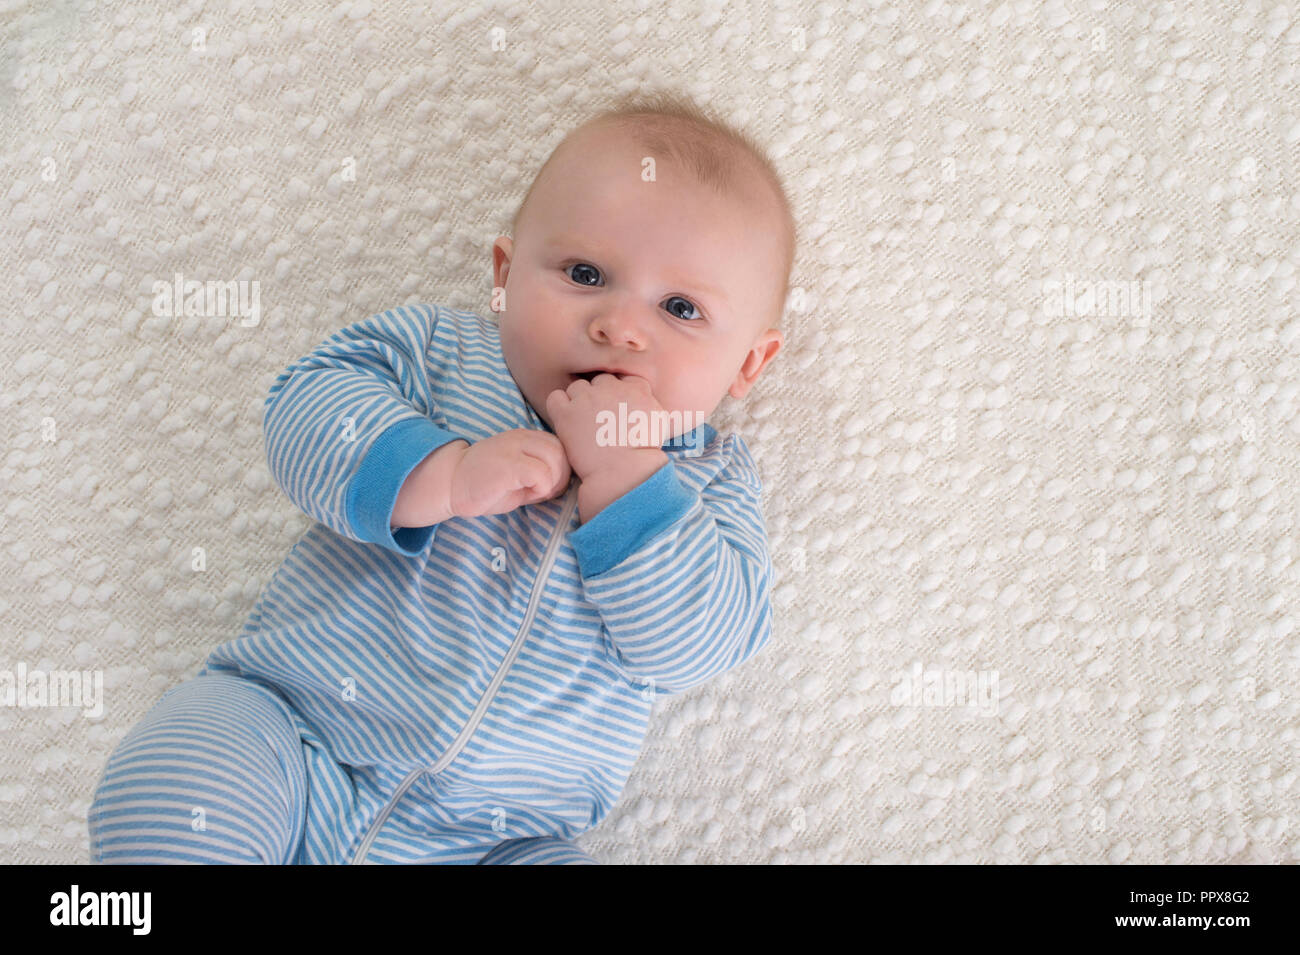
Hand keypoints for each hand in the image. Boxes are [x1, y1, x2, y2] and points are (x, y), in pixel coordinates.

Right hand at [447, 429, 571, 517]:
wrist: (449, 483)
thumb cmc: (484, 484)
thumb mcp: (519, 475)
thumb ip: (542, 472)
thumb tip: (567, 483)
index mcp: (525, 437)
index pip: (561, 446)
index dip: (562, 468)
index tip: (550, 486)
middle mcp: (521, 437)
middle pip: (562, 451)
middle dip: (562, 476)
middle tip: (546, 492)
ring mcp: (513, 448)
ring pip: (555, 459)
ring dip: (553, 482)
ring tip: (536, 493)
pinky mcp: (507, 464)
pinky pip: (541, 474)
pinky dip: (542, 488)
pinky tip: (528, 495)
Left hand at [545, 373, 666, 480]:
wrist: (625, 472)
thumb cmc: (644, 453)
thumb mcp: (660, 422)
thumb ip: (651, 403)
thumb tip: (646, 401)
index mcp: (636, 388)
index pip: (623, 377)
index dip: (619, 391)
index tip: (617, 407)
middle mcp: (611, 387)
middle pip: (600, 381)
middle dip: (599, 395)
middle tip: (600, 418)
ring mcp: (587, 398)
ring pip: (577, 387)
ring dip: (579, 401)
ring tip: (582, 423)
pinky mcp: (567, 413)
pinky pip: (556, 397)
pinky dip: (559, 406)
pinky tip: (566, 421)